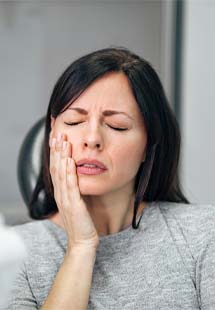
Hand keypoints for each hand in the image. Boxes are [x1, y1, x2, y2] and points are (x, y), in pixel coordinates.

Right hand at [49, 132, 98, 251]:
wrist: (83, 241)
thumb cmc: (81, 223)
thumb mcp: (75, 203)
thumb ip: (74, 191)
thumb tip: (76, 178)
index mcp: (61, 193)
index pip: (56, 169)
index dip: (55, 154)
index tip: (57, 139)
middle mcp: (60, 194)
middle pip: (55, 167)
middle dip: (56, 150)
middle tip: (57, 133)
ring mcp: (66, 199)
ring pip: (61, 173)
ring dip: (61, 156)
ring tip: (63, 141)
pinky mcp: (74, 204)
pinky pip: (70, 185)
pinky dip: (69, 171)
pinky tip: (69, 160)